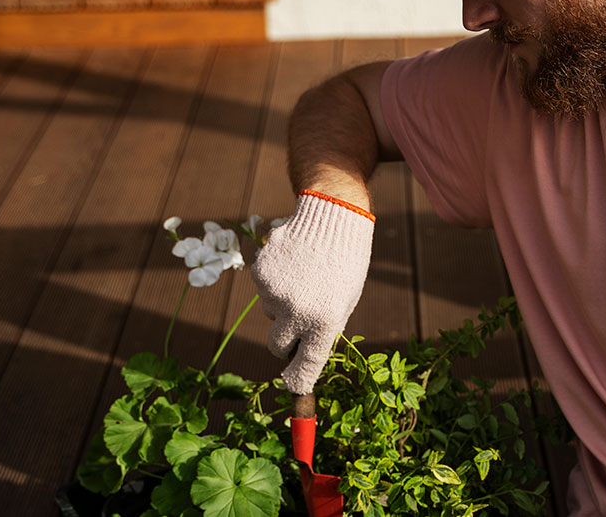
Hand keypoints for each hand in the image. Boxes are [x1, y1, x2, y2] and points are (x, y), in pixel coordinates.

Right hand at [250, 192, 374, 393]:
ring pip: (270, 313)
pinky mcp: (260, 272)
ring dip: (283, 303)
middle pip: (277, 345)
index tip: (293, 387)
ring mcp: (274, 292)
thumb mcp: (343, 302)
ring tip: (305, 278)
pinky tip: (293, 265)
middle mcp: (296, 310)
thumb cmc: (345, 265)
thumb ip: (322, 330)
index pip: (306, 363)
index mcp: (324, 321)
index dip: (298, 379)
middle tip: (299, 324)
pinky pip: (263, 290)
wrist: (333, 218)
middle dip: (285, 342)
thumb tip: (299, 356)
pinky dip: (275, 282)